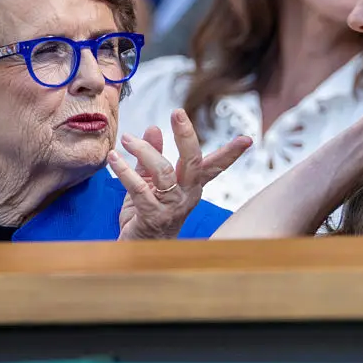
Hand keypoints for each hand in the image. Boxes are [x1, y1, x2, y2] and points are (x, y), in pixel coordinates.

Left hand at [111, 108, 251, 239]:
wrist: (136, 248)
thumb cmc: (146, 213)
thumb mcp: (150, 181)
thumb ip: (153, 156)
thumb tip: (153, 128)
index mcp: (192, 185)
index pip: (215, 166)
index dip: (231, 153)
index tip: (247, 139)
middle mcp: (187, 195)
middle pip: (193, 162)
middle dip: (187, 135)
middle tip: (178, 113)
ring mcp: (172, 207)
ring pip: (164, 172)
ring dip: (145, 152)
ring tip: (128, 139)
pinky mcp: (152, 216)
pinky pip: (139, 189)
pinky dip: (124, 171)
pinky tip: (114, 158)